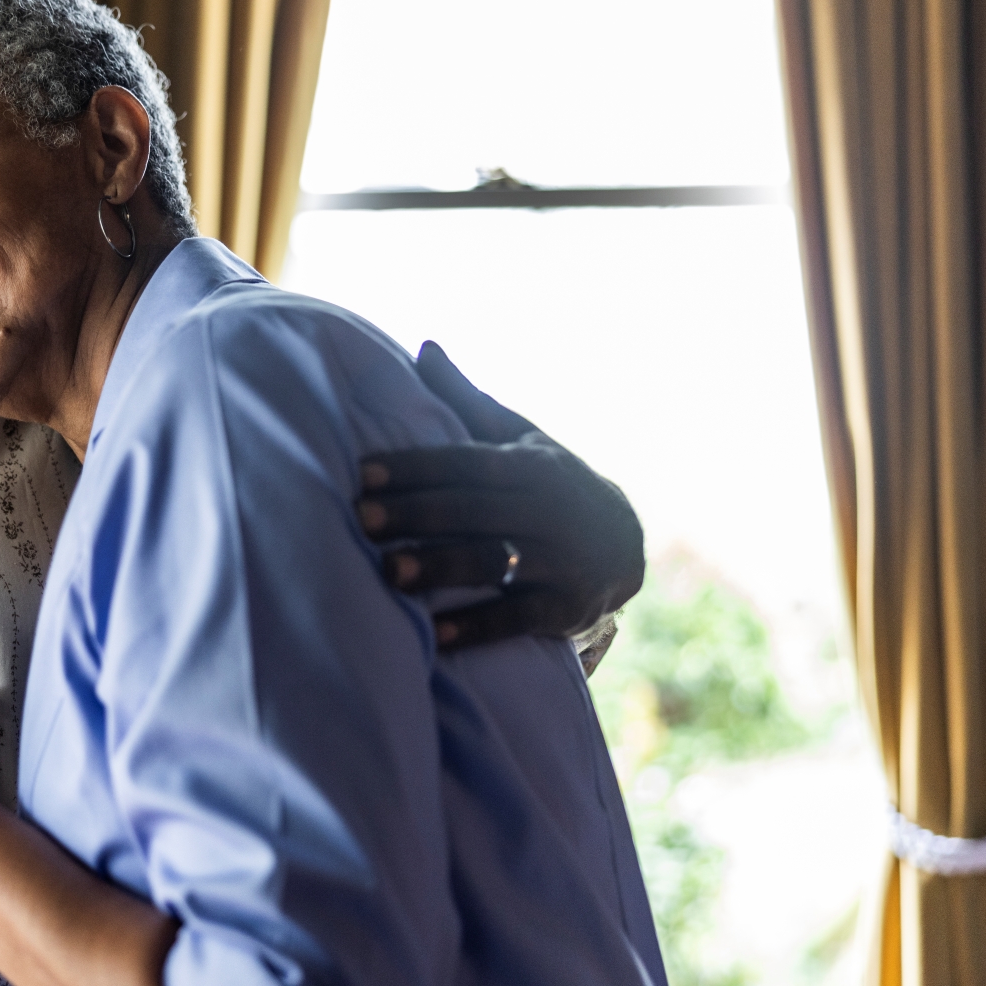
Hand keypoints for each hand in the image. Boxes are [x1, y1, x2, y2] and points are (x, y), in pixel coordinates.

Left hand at [360, 341, 644, 648]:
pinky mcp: (568, 610)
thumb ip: (466, 400)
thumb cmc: (547, 484)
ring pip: (493, 562)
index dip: (415, 466)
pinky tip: (432, 638)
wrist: (625, 545)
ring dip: (440, 568)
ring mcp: (563, 561)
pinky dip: (476, 629)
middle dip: (415, 513)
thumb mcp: (519, 439)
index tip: (363, 472)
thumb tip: (425, 347)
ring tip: (387, 573)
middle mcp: (550, 510)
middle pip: (473, 510)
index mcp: (532, 465)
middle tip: (360, 518)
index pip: (465, 463)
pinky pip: (517, 620)